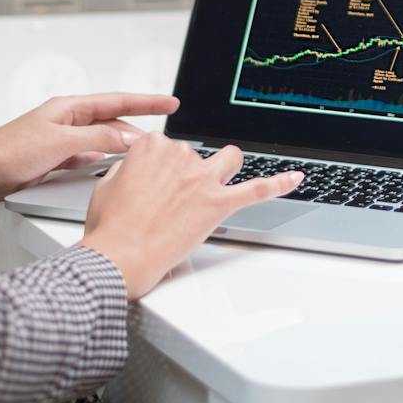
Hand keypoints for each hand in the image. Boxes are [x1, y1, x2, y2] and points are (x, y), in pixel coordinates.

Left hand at [0, 92, 176, 206]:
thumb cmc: (9, 153)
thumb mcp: (61, 144)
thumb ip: (98, 140)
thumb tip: (129, 139)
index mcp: (68, 108)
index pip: (117, 101)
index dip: (146, 102)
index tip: (170, 103)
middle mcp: (65, 121)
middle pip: (111, 123)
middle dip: (136, 130)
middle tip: (161, 141)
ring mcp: (59, 141)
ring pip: (100, 142)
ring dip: (120, 148)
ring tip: (142, 156)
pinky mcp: (52, 161)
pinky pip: (87, 157)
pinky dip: (102, 162)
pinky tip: (111, 169)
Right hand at [81, 135, 302, 297]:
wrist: (122, 256)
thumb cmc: (111, 228)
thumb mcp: (107, 186)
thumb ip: (129, 169)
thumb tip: (138, 169)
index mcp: (152, 147)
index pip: (167, 146)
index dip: (162, 170)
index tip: (154, 186)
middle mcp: (180, 156)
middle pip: (195, 155)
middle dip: (187, 176)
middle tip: (169, 206)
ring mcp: (202, 178)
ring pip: (228, 160)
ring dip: (224, 169)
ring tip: (216, 185)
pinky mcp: (218, 203)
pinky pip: (258, 189)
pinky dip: (279, 183)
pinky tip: (295, 178)